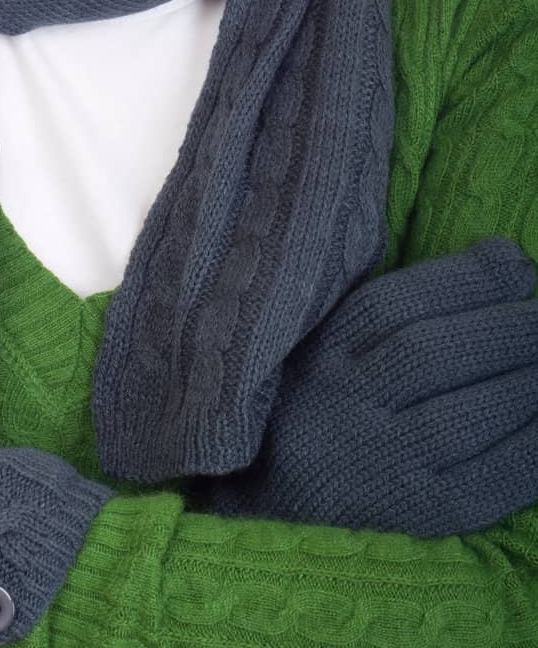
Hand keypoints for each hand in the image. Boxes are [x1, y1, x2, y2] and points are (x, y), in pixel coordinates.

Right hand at [185, 236, 537, 535]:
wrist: (269, 504)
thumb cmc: (318, 404)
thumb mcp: (327, 340)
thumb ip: (394, 304)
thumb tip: (502, 261)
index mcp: (319, 351)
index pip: (392, 306)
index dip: (464, 280)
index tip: (516, 263)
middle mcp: (339, 407)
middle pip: (429, 356)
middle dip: (504, 330)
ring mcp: (374, 468)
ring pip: (457, 421)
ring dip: (523, 386)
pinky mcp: (412, 520)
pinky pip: (483, 485)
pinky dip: (529, 452)